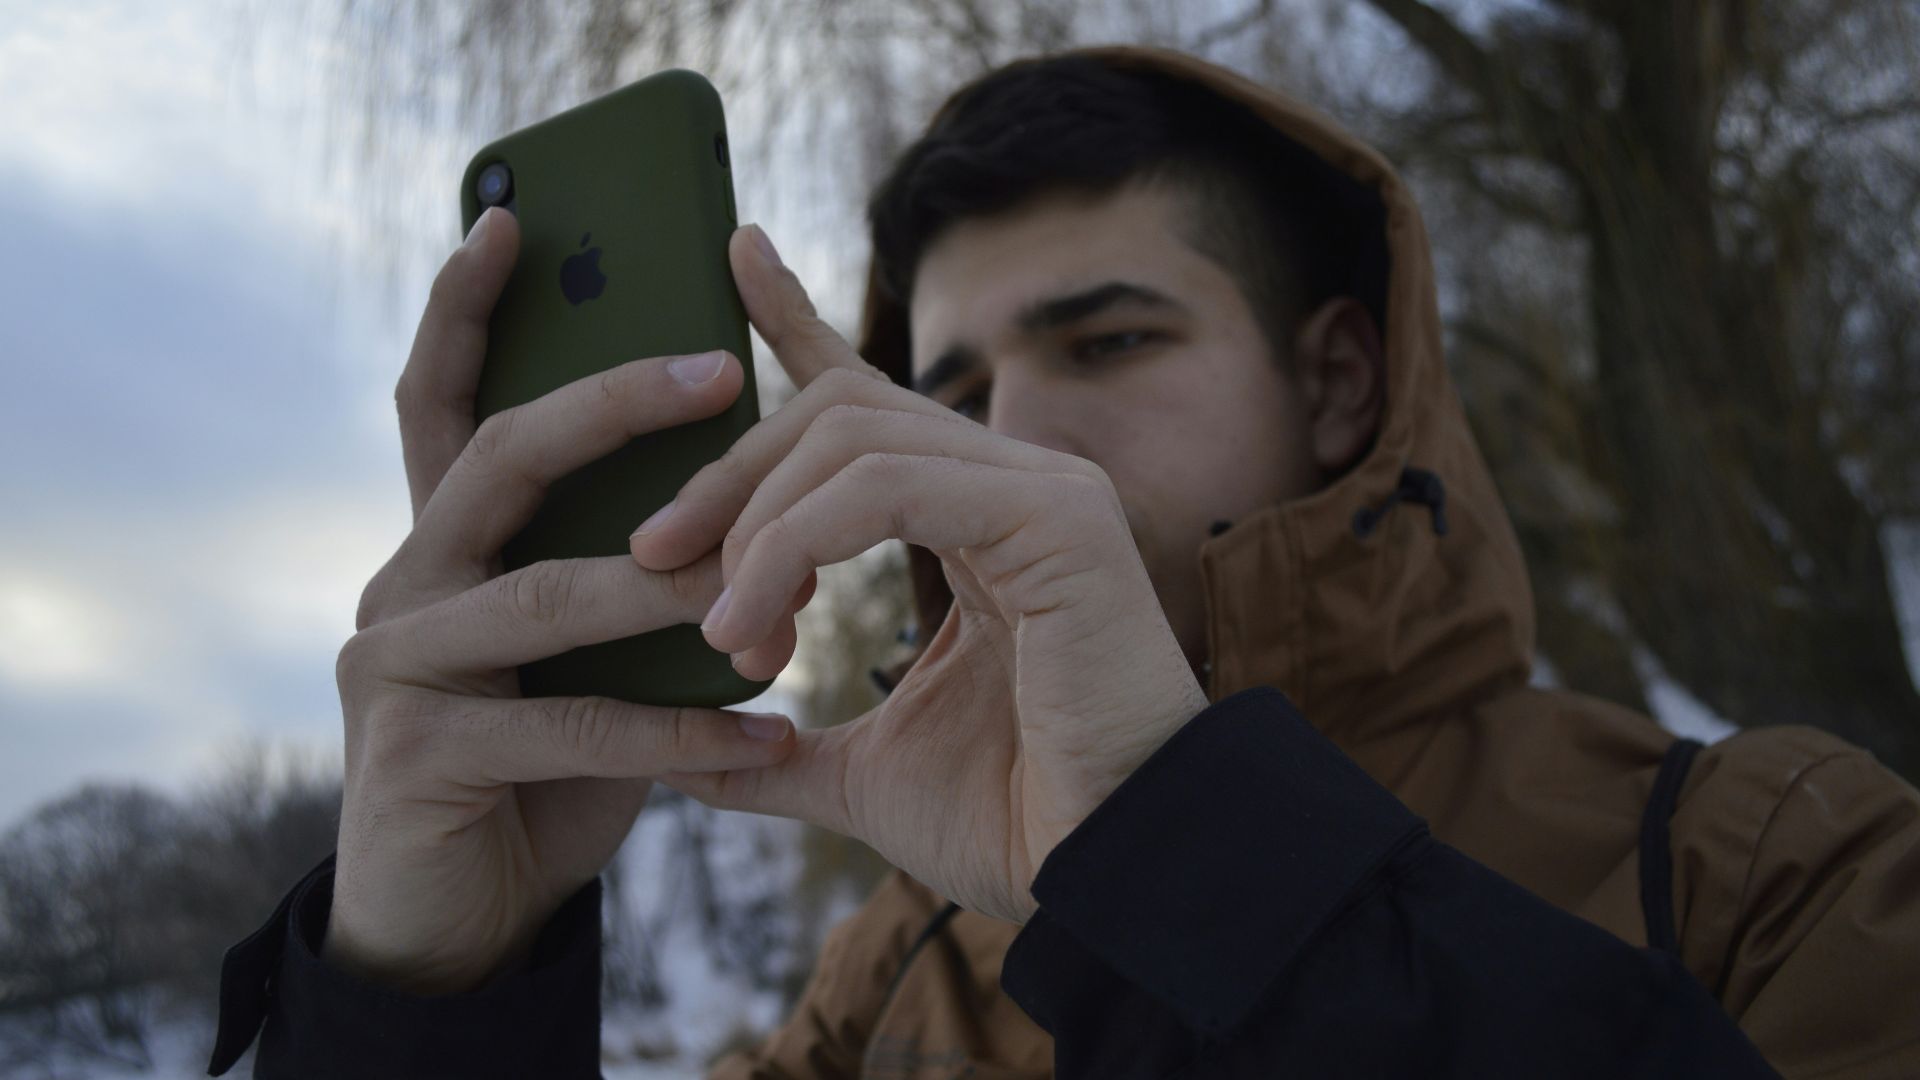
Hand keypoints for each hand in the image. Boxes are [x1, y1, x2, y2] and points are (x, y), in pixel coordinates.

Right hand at [327, 207, 804, 992]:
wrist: (463, 917)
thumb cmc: (545, 768)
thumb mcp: (592, 653)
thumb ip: (631, 568)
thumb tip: (744, 476)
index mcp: (443, 544)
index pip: (443, 400)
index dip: (468, 307)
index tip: (515, 216)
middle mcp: (403, 583)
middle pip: (498, 458)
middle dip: (610, 405)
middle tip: (717, 369)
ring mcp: (393, 667)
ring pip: (545, 596)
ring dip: (669, 589)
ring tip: (775, 589)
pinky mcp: (415, 756)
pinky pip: (575, 726)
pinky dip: (685, 732)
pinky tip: (772, 739)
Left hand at [633, 225, 1209, 923]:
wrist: (1113, 878)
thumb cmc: (1017, 821)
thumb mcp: (865, 775)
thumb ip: (782, 748)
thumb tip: (690, 759)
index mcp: (978, 520)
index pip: (872, 396)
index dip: (796, 323)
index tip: (731, 258)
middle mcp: (1015, 484)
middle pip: (836, 408)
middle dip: (729, 476)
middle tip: (657, 563)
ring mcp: (1044, 490)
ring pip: (854, 433)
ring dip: (757, 524)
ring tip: (718, 631)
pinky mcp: (1056, 517)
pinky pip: (889, 483)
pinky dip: (798, 541)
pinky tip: (756, 617)